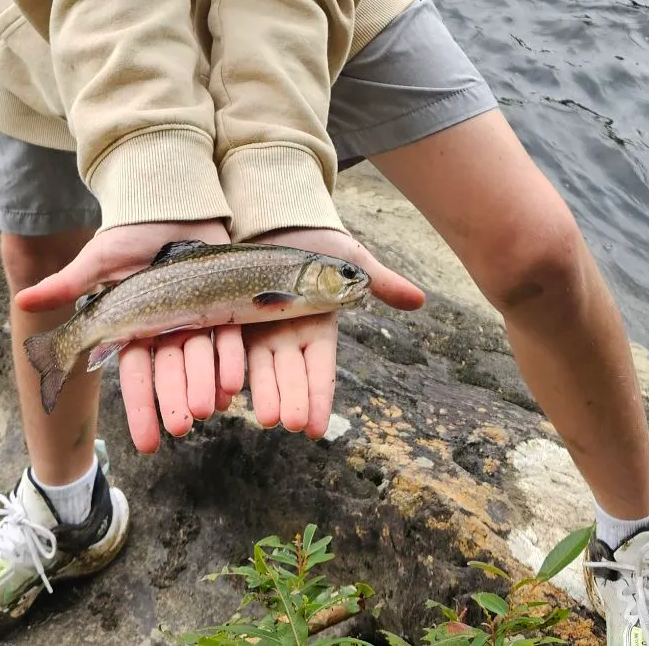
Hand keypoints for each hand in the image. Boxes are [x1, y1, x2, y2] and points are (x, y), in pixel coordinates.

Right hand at [14, 219, 245, 452]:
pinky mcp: (223, 301)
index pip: (137, 374)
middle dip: (174, 401)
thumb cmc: (130, 233)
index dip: (141, 407)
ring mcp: (197, 316)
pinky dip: (230, 359)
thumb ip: (67, 285)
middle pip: (171, 371)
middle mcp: (168, 328)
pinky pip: (228, 335)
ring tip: (206, 410)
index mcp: (137, 326)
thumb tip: (21, 301)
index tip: (145, 443)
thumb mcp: (98, 260)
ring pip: (200, 358)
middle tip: (180, 430)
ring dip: (202, 384)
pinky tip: (233, 384)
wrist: (170, 203)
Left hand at [241, 228, 423, 440]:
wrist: (278, 220)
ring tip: (265, 417)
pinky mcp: (235, 315)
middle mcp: (289, 335)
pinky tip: (228, 391)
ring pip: (261, 366)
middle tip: (289, 424)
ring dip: (264, 392)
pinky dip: (230, 368)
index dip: (318, 396)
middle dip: (290, 399)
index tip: (315, 429)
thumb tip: (419, 299)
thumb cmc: (319, 243)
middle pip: (290, 373)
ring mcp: (261, 328)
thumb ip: (381, 281)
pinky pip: (232, 345)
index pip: (320, 369)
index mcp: (318, 328)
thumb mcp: (351, 260)